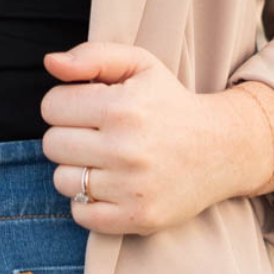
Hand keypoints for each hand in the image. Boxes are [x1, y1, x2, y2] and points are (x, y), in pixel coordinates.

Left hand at [40, 40, 225, 236]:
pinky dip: (88, 203)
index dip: (65, 104)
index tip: (88, 108)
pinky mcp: (138, 217)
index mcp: (122, 106)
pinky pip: (81, 214)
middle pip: (52, 144)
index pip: (51, 107)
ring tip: (105, 161)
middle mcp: (126, 148)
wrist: (222, 148)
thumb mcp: (140, 64)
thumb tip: (51, 63)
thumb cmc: (170, 103)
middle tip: (97, 135)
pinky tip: (110, 186)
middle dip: (69, 136)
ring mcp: (132, 187)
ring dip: (77, 170)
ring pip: (62, 180)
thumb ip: (92, 56)